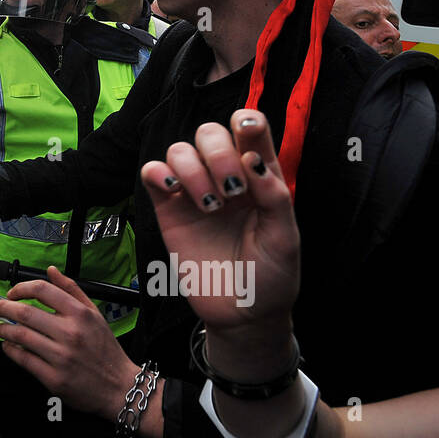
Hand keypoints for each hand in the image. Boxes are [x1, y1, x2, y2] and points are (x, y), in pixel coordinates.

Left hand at [0, 266, 134, 418]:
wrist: (119, 386)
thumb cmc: (106, 350)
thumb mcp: (94, 314)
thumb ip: (71, 289)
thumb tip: (51, 270)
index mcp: (81, 314)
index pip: (42, 290)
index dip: (21, 288)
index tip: (12, 293)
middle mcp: (70, 333)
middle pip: (25, 312)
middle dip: (3, 307)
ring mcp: (61, 357)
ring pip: (21, 336)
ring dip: (3, 329)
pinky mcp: (54, 378)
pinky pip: (24, 359)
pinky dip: (10, 349)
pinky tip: (8, 345)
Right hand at [138, 110, 298, 334]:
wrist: (243, 315)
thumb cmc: (271, 276)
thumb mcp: (286, 238)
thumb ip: (274, 196)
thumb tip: (252, 160)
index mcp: (258, 176)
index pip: (250, 130)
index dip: (246, 121)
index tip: (247, 133)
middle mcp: (224, 177)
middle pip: (209, 132)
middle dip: (218, 152)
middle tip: (231, 190)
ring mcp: (193, 192)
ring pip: (179, 149)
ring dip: (192, 169)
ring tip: (209, 206)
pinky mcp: (168, 210)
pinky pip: (152, 173)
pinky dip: (157, 172)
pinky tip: (172, 191)